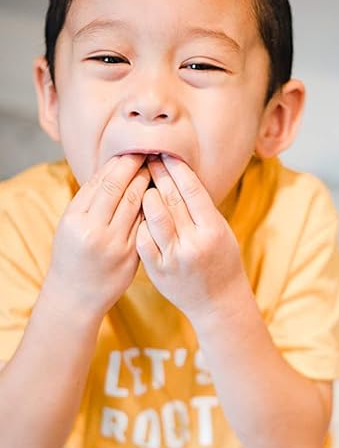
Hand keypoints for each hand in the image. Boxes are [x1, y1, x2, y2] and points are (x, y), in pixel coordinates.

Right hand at [47, 153, 149, 317]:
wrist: (76, 295)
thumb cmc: (72, 254)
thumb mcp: (70, 224)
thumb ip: (89, 199)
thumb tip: (112, 168)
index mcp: (76, 220)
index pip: (103, 183)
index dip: (121, 164)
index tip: (132, 151)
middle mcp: (95, 232)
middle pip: (121, 190)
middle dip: (137, 168)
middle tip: (151, 152)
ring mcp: (116, 246)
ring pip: (137, 207)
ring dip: (148, 185)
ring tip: (157, 170)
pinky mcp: (131, 258)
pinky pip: (145, 226)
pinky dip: (152, 208)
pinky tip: (158, 196)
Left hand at [136, 154, 244, 320]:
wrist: (218, 301)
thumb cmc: (221, 260)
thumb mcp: (221, 231)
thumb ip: (202, 207)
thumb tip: (178, 172)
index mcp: (213, 230)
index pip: (191, 189)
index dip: (176, 168)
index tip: (165, 153)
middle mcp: (194, 243)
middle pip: (170, 198)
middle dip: (157, 174)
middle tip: (146, 157)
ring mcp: (174, 257)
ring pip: (153, 215)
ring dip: (145, 194)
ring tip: (141, 182)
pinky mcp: (158, 270)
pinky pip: (142, 238)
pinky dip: (140, 222)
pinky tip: (138, 212)